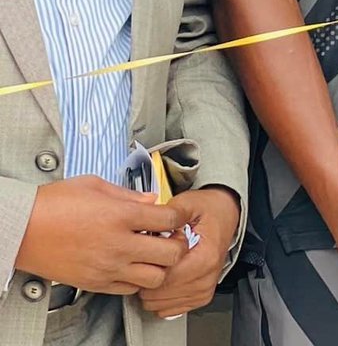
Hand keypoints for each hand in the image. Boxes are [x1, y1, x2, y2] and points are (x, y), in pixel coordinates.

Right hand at [15, 176, 186, 294]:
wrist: (22, 229)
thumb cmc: (52, 205)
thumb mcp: (94, 185)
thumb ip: (129, 194)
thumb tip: (152, 200)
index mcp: (121, 215)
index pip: (170, 219)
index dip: (179, 216)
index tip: (176, 216)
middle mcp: (119, 244)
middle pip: (171, 253)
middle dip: (177, 244)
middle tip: (171, 237)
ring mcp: (108, 267)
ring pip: (155, 278)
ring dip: (160, 266)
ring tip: (153, 254)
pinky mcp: (95, 283)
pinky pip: (130, 289)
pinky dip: (137, 280)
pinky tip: (133, 265)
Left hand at [138, 186, 239, 319]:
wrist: (225, 214)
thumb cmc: (208, 210)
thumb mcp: (189, 203)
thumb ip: (170, 214)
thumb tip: (152, 224)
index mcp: (205, 258)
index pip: (163, 278)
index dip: (147, 266)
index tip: (148, 252)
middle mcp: (207, 277)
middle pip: (158, 294)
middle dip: (147, 277)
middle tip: (152, 258)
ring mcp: (204, 289)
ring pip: (160, 305)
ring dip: (152, 289)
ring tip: (159, 267)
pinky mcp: (201, 296)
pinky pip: (168, 309)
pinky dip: (160, 297)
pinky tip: (164, 279)